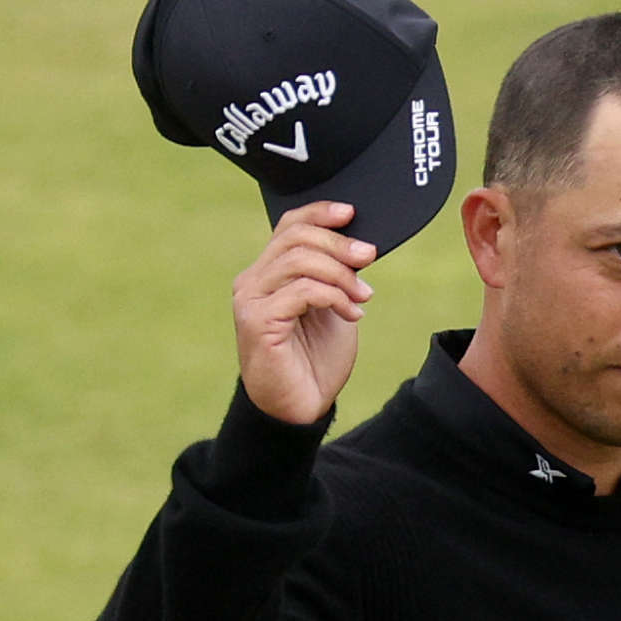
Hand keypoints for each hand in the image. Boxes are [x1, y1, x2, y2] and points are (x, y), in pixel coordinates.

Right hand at [232, 201, 377, 424]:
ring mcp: (250, 301)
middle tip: (369, 257)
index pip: (288, 226)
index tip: (352, 213)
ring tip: (363, 296)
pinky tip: (352, 315)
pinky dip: (335, 297)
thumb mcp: (332, 307)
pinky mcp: (258, 321)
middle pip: (296, 237)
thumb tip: (358, 244)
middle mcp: (252, 282)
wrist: (302, 408)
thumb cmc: (315, 360)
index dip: (320, 213)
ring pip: (300, 261)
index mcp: (267, 273)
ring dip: (341, 274)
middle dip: (339, 244)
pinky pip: (303, 291)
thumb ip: (336, 276)